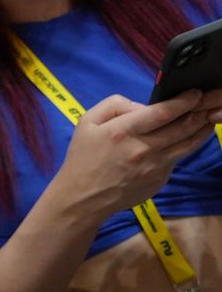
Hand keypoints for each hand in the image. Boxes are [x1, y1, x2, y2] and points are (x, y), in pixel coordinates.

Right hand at [52, 89, 221, 223]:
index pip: (163, 112)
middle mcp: (143, 149)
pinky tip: (188, 138)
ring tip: (209, 117)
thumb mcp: (87, 122)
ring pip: (189, 144)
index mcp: (123, 132)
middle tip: (210, 101)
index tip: (195, 93)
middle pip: (183, 126)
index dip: (184, 100)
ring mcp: (155, 167)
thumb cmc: (82, 158)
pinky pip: (177, 159)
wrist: (83, 198)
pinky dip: (185, 146)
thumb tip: (143, 107)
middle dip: (201, 111)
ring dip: (202, 128)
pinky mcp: (160, 180)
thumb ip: (114, 105)